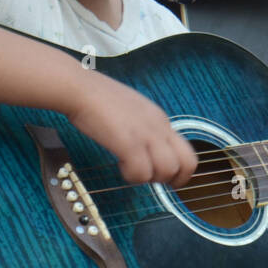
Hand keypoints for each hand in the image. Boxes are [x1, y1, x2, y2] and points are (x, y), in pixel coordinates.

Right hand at [64, 71, 197, 186]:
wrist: (80, 88)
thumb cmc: (98, 99)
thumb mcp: (132, 110)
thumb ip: (143, 127)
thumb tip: (145, 148)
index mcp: (161, 119)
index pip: (187, 152)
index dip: (179, 170)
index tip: (164, 178)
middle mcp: (160, 126)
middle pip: (187, 164)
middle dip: (172, 179)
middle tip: (151, 179)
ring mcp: (146, 134)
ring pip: (167, 171)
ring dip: (150, 178)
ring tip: (131, 170)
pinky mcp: (129, 142)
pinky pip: (142, 172)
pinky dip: (132, 176)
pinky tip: (120, 166)